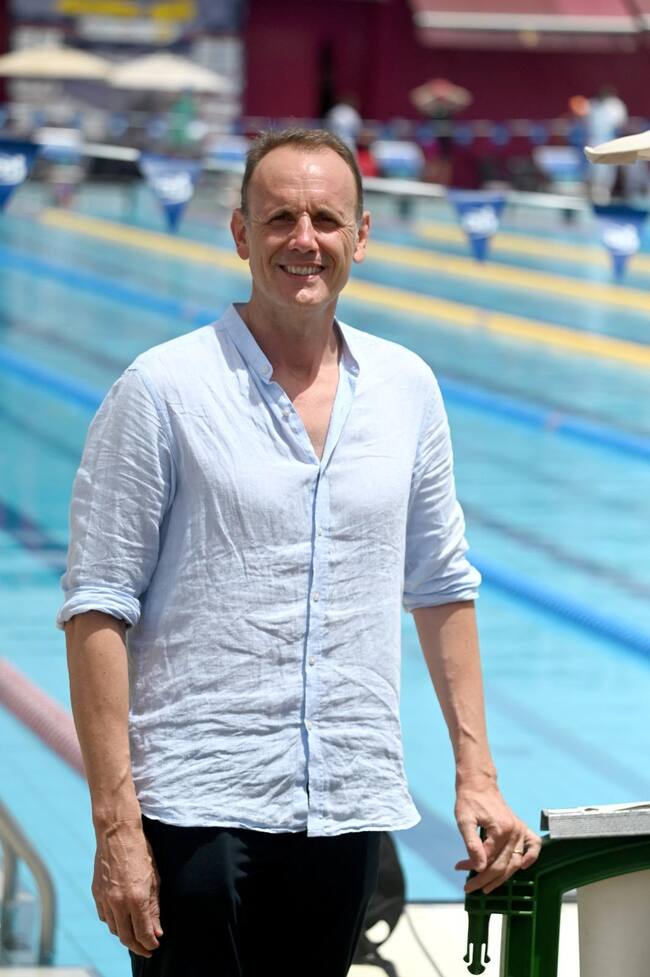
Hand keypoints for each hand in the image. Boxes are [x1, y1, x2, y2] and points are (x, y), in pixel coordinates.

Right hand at [92, 818, 162, 956]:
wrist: (117, 833)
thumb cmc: (141, 852)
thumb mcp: (154, 879)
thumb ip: (154, 908)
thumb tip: (156, 931)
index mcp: (136, 899)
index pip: (143, 933)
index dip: (150, 944)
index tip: (155, 946)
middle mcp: (118, 903)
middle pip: (126, 937)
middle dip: (138, 947)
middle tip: (147, 949)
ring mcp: (105, 899)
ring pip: (113, 928)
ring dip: (125, 935)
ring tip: (135, 934)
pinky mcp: (96, 893)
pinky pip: (104, 916)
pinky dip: (113, 922)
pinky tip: (121, 919)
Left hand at [454, 779, 540, 893]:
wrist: (478, 783)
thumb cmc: (469, 801)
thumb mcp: (464, 820)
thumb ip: (472, 844)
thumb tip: (478, 867)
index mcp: (500, 829)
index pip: (488, 859)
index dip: (473, 868)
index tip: (459, 869)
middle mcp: (514, 831)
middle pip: (503, 865)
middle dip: (485, 879)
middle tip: (470, 887)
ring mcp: (520, 830)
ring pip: (515, 861)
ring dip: (502, 876)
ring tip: (486, 886)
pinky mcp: (521, 827)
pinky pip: (534, 846)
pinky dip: (531, 857)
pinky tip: (523, 867)